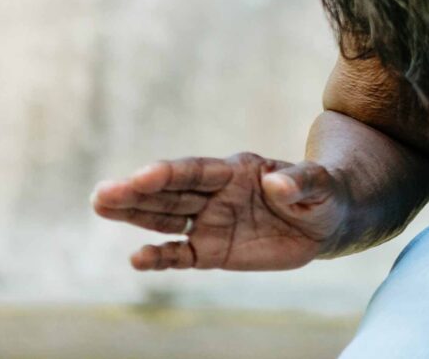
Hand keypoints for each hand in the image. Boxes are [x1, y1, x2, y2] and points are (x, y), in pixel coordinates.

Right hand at [91, 153, 348, 271]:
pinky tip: (137, 258)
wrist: (326, 221)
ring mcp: (210, 222)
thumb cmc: (322, 193)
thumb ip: (298, 182)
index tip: (142, 176)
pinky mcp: (211, 251)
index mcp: (236, 170)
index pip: (196, 171)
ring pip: (165, 219)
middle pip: (170, 193)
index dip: (169, 174)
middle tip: (102, 194)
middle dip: (137, 193)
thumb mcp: (319, 185)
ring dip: (135, 215)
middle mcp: (215, 194)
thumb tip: (276, 184)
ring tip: (102, 207)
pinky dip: (159, 257)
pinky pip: (180, 255)